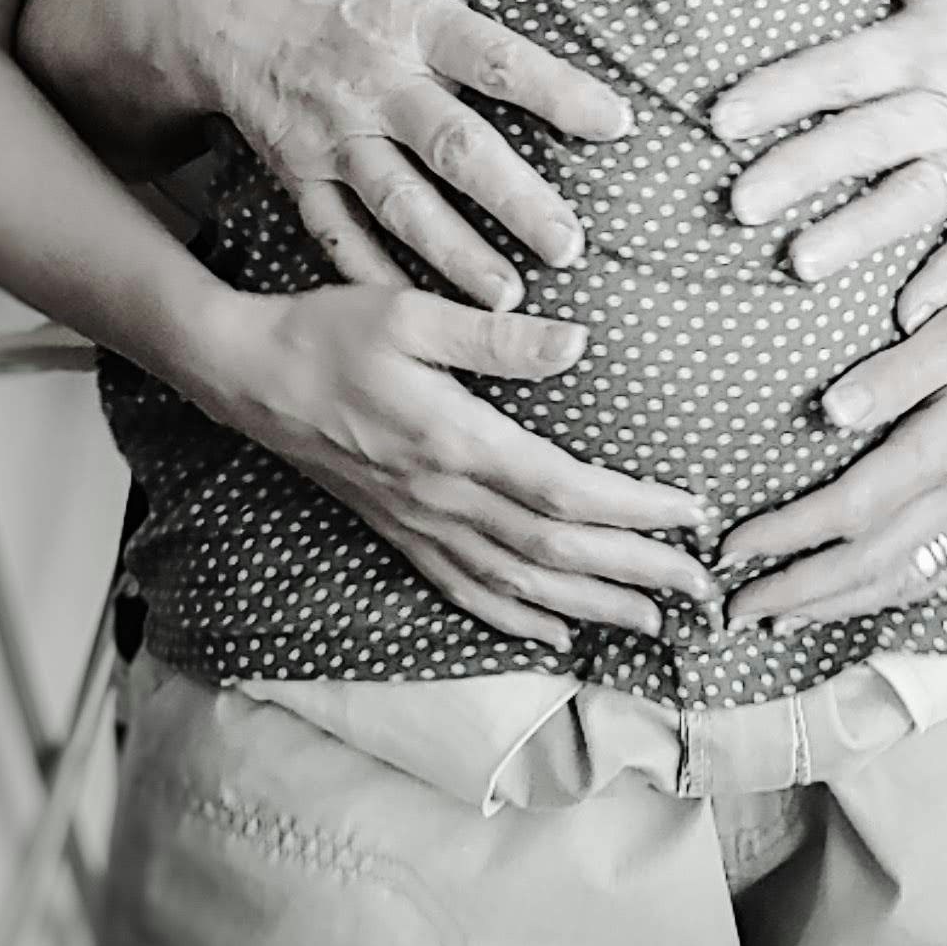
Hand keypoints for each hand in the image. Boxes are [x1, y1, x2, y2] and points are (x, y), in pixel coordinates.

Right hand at [151, 0, 632, 307]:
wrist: (205, 3)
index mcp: (407, 19)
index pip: (493, 58)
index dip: (556, 89)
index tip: (616, 123)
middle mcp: (374, 84)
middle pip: (453, 147)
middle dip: (514, 200)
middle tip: (570, 245)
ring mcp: (333, 136)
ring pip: (401, 205)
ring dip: (455, 254)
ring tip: (508, 300)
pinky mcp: (300, 172)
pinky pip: (338, 233)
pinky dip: (374, 275)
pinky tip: (419, 312)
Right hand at [222, 283, 717, 649]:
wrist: (245, 375)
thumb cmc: (328, 330)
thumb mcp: (410, 311)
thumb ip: (494, 334)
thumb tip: (576, 344)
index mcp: (455, 442)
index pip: (564, 493)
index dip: (635, 512)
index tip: (693, 517)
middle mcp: (442, 497)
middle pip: (555, 552)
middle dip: (635, 574)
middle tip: (700, 591)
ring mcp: (418, 523)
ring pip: (518, 585)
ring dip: (589, 608)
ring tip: (650, 623)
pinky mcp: (397, 531)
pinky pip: (465, 591)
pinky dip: (515, 620)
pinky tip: (554, 635)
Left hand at [710, 0, 946, 327]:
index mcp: (925, 47)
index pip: (844, 70)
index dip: (784, 92)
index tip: (723, 119)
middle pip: (869, 140)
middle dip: (805, 171)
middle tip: (742, 203)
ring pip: (915, 198)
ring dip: (860, 232)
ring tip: (800, 262)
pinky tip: (910, 317)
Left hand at [716, 241, 946, 629]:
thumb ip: (900, 370)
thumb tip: (832, 412)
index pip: (853, 509)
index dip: (788, 535)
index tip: (733, 548)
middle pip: (871, 561)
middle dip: (799, 591)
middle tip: (735, 609)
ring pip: (906, 574)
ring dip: (840, 603)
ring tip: (784, 617)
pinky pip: (945, 566)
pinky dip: (897, 590)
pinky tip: (869, 595)